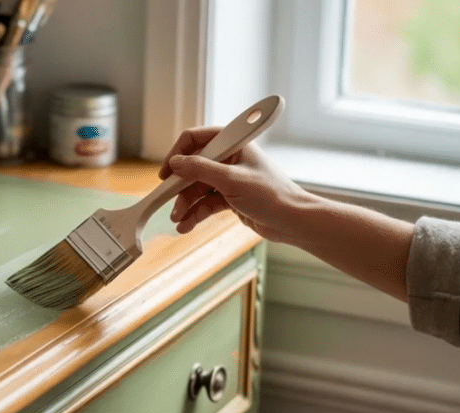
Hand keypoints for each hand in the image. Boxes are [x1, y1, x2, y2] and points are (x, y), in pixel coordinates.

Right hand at [157, 126, 314, 242]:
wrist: (293, 222)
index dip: (178, 153)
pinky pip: (206, 203)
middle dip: (180, 187)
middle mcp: (230, 159)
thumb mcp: (231, 180)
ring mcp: (229, 180)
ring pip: (198, 189)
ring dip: (186, 204)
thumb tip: (175, 163)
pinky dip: (195, 214)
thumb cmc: (272, 195)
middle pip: (193, 168)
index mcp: (233, 145)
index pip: (196, 139)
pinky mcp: (231, 198)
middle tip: (167, 202)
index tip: (166, 172)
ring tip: (178, 220)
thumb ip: (200, 169)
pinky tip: (186, 226)